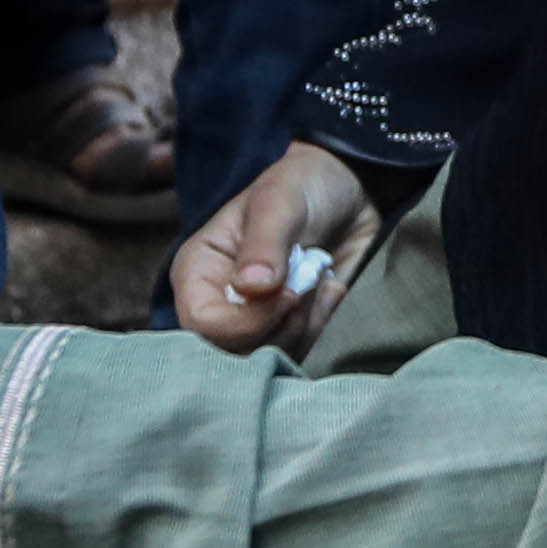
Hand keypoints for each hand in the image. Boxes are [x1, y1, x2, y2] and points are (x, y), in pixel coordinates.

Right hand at [169, 141, 383, 354]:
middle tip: (306, 289)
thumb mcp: (280, 203)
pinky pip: (295, 355)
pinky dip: (318, 328)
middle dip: (279, 328)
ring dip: (302, 328)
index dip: (247, 322)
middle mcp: (217, 303)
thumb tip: (251, 287)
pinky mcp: (284, 330)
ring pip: (265, 360)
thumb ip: (264, 244)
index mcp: (198, 272)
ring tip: (316, 283)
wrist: (348, 190)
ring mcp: (251, 321)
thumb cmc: (301, 187)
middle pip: (231, 352)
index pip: (203, 324)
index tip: (289, 293)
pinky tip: (326, 292)